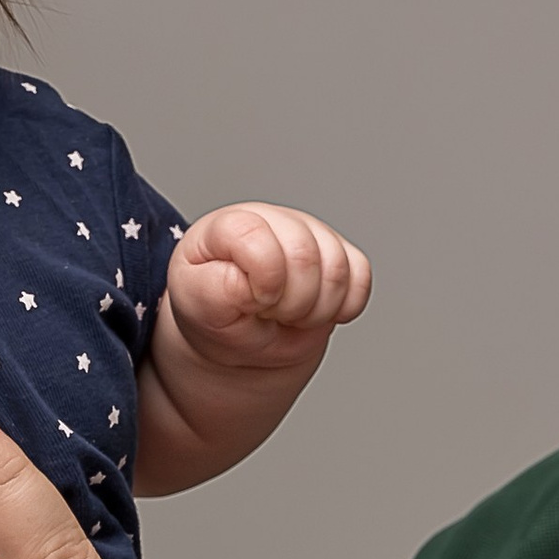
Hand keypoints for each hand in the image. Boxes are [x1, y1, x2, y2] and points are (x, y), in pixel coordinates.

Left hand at [166, 204, 370, 368]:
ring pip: (338, 269)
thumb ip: (212, 293)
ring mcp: (311, 233)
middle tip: (270, 315)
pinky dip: (342, 308)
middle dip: (291, 302)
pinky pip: (361, 278)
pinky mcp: (341, 254)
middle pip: (305, 255)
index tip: (253, 303)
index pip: (257, 236)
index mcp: (228, 225)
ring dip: (316, 310)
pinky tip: (314, 312)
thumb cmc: (214, 316)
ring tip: (288, 316)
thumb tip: (245, 283)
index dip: (264, 280)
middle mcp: (273, 220)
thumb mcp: (197, 309)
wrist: (239, 338)